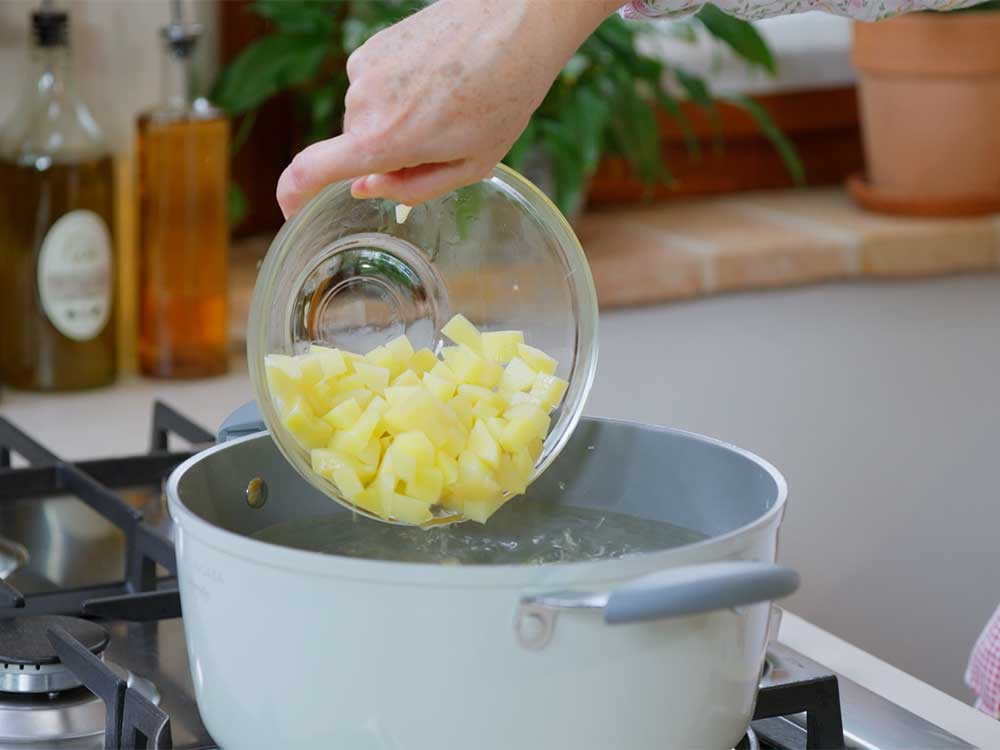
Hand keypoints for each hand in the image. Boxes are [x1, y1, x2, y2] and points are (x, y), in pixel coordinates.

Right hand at [276, 0, 617, 217]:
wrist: (514, 21)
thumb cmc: (504, 96)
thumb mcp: (472, 164)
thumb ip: (414, 187)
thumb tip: (367, 188)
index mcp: (384, 140)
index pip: (310, 171)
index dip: (293, 195)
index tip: (294, 210)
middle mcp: (362, 103)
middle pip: (360, 149)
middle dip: (390, 155)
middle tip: (445, 141)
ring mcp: (363, 69)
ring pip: (368, 118)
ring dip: (399, 121)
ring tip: (449, 102)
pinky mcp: (371, 47)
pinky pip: (375, 88)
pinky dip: (400, 93)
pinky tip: (438, 79)